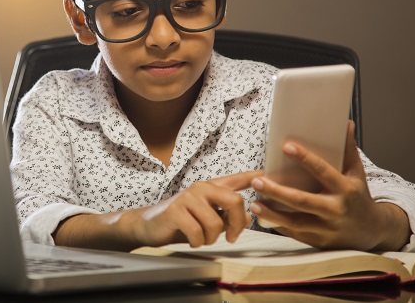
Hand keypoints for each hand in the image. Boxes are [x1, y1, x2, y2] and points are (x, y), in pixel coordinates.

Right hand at [129, 170, 261, 247]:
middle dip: (237, 224)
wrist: (149, 225)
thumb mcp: (207, 218)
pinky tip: (190, 239)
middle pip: (234, 201)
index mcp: (210, 188)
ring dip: (211, 238)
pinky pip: (198, 233)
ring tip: (201, 237)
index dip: (253, 177)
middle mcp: (201, 188)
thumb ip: (227, 215)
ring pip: (216, 224)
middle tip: (231, 237)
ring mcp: (188, 198)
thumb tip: (248, 217)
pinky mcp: (176, 211)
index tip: (266, 173)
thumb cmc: (180, 221)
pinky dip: (197, 242)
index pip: (236, 179)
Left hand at [250, 121, 410, 250]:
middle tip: (257, 180)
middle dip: (278, 192)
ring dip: (272, 214)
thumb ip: (347, 149)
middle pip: (303, 201)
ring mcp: (327, 228)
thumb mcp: (356, 173)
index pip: (323, 171)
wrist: (371, 231)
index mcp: (346, 189)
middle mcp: (336, 210)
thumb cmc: (358, 196)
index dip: (305, 158)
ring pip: (296, 222)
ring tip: (254, 202)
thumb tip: (344, 123)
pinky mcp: (319, 241)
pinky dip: (278, 225)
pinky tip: (262, 216)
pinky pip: (295, 233)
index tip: (286, 146)